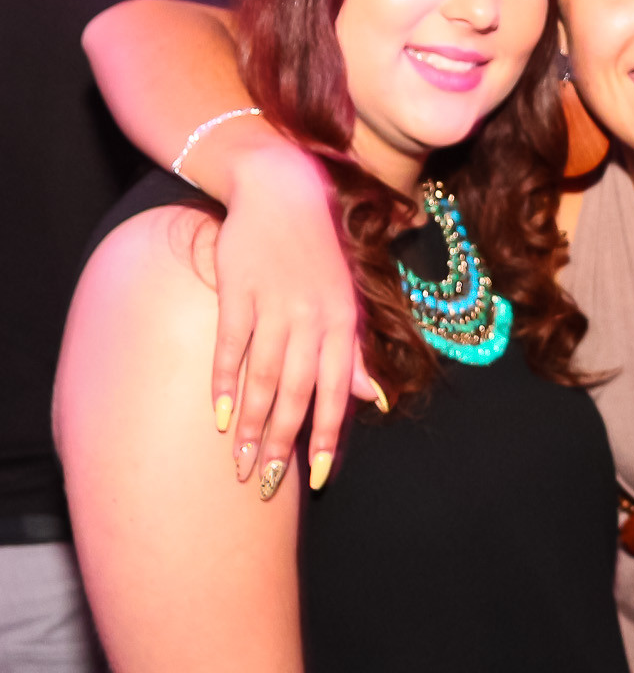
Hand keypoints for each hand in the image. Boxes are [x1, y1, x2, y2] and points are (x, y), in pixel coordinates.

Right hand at [212, 143, 373, 494]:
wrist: (283, 190)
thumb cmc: (319, 254)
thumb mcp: (347, 301)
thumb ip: (355, 354)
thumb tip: (375, 401)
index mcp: (344, 324)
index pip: (337, 393)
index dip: (327, 437)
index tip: (317, 478)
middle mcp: (313, 318)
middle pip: (295, 393)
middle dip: (281, 442)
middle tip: (265, 482)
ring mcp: (275, 304)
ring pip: (262, 377)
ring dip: (250, 424)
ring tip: (239, 462)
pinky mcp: (239, 290)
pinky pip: (231, 346)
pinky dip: (224, 383)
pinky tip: (219, 416)